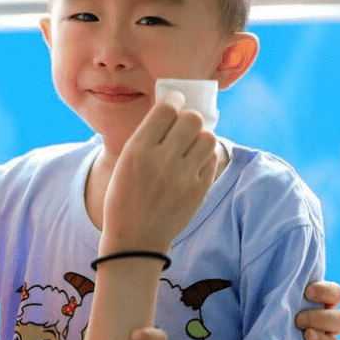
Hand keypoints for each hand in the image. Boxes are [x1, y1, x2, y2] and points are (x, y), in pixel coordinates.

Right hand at [101, 92, 217, 253]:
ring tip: (191, 147)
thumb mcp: (126, 161)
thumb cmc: (126, 195)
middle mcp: (162, 160)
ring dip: (200, 138)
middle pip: (192, 119)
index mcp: (138, 149)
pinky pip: (212, 160)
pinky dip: (205, 158)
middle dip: (188, 119)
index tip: (175, 102)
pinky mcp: (199, 191)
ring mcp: (183, 177)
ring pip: (208, 137)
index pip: (167, 108)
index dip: (174, 100)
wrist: (135, 239)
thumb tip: (174, 106)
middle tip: (183, 128)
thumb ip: (148, 135)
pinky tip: (193, 165)